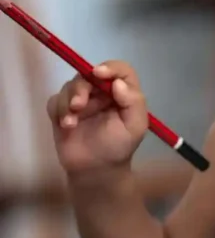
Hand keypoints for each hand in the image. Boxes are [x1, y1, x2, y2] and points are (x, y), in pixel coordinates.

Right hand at [47, 60, 147, 174]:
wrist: (95, 170)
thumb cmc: (118, 147)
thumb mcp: (135, 127)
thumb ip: (133, 102)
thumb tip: (118, 83)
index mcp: (121, 94)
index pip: (120, 70)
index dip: (110, 67)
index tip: (99, 74)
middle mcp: (101, 92)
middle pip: (88, 74)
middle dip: (81, 88)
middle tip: (78, 105)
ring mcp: (80, 100)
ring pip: (70, 86)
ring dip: (68, 102)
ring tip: (71, 123)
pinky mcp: (62, 110)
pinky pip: (56, 100)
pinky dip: (59, 110)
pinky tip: (66, 126)